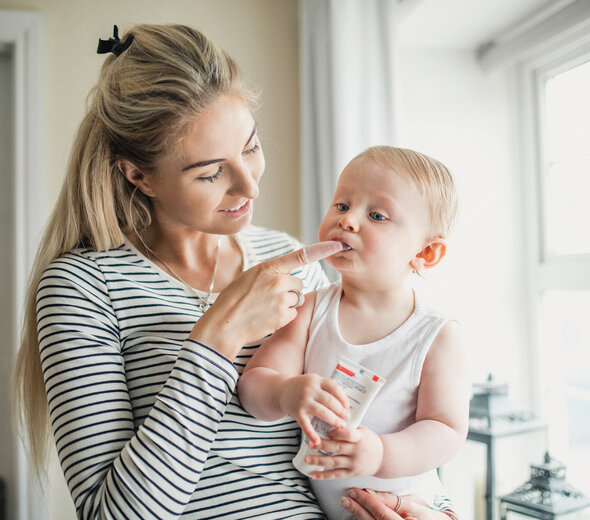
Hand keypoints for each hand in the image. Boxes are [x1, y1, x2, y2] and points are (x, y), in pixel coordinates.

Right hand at [191, 241, 343, 358]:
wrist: (225, 324)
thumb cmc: (234, 300)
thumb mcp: (249, 277)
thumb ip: (269, 273)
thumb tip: (288, 277)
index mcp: (268, 267)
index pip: (300, 256)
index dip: (321, 249)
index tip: (337, 244)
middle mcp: (277, 280)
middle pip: (298, 283)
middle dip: (289, 290)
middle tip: (268, 298)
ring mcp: (281, 298)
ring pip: (297, 298)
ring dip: (287, 304)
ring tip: (266, 308)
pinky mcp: (283, 315)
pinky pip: (293, 313)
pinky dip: (284, 317)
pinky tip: (268, 318)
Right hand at [278, 374, 348, 444]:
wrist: (281, 390)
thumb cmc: (302, 387)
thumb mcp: (313, 381)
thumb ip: (326, 388)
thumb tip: (345, 403)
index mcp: (316, 380)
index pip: (334, 387)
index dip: (342, 397)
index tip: (348, 406)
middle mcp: (310, 389)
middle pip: (329, 401)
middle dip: (340, 410)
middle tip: (347, 417)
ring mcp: (303, 401)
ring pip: (322, 412)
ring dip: (333, 420)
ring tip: (341, 426)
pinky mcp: (297, 412)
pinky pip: (306, 424)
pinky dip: (311, 434)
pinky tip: (318, 441)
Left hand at [306, 425, 382, 478]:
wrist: (382, 458)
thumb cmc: (370, 441)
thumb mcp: (363, 430)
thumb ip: (349, 426)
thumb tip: (332, 416)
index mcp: (360, 438)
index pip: (347, 434)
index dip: (336, 433)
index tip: (327, 430)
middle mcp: (356, 451)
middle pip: (337, 448)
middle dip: (322, 445)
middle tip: (310, 444)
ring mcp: (353, 463)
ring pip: (333, 462)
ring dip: (319, 461)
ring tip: (307, 459)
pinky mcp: (351, 473)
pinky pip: (335, 475)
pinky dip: (323, 475)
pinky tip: (313, 474)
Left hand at [341, 490, 453, 519]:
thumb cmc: (427, 516)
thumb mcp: (414, 506)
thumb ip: (392, 501)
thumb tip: (372, 493)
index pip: (381, 511)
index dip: (366, 501)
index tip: (354, 491)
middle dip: (357, 509)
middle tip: (345, 498)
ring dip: (357, 515)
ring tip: (347, 504)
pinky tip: (355, 515)